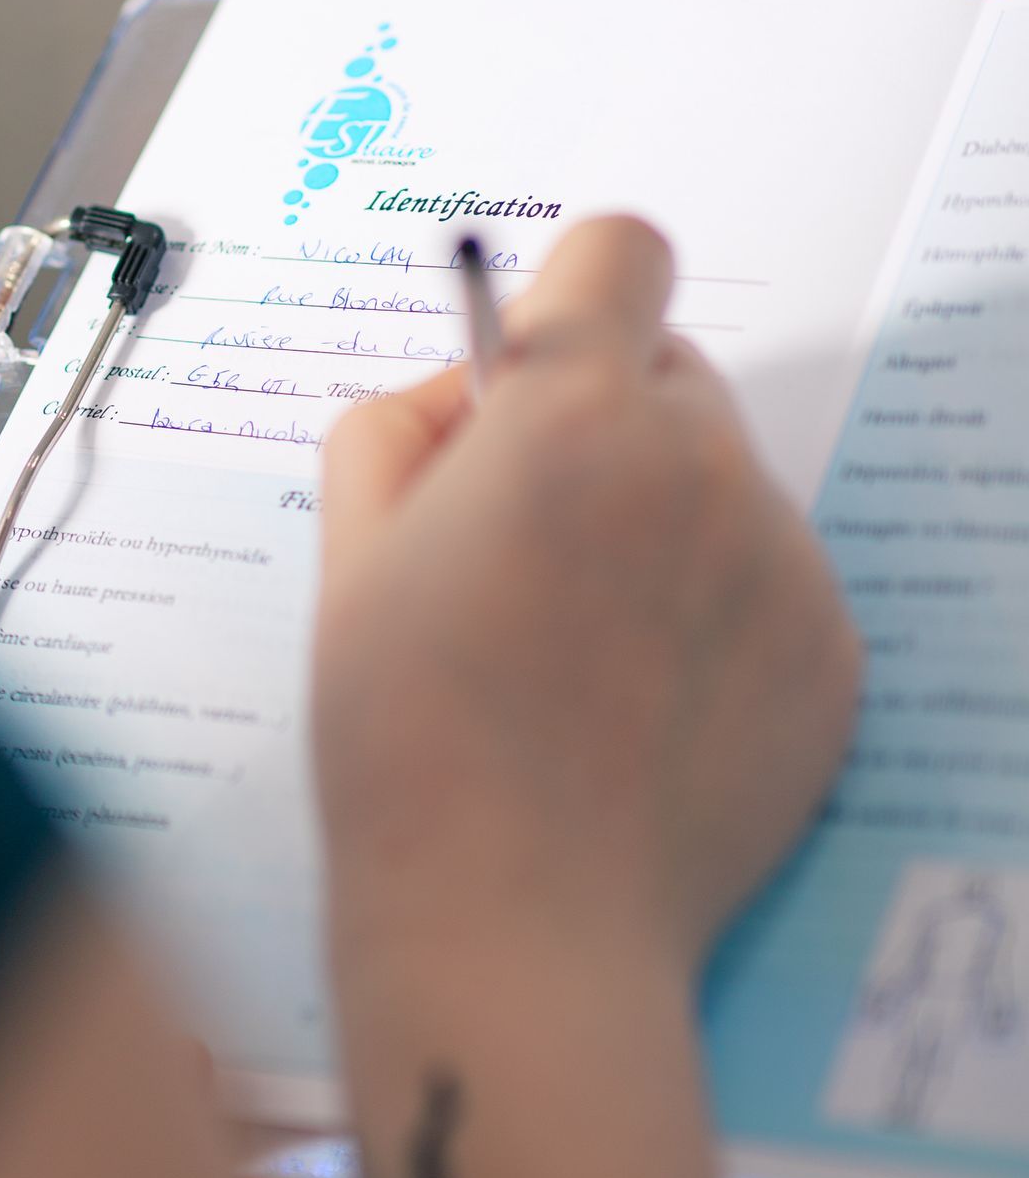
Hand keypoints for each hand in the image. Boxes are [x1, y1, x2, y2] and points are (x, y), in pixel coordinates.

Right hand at [313, 217, 861, 985]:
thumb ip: (399, 424)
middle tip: (527, 537)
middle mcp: (697, 463)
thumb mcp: (347, 548)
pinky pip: (768, 579)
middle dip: (602, 420)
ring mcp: (781, 562)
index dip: (568, 299)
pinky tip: (639, 706)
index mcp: (569, 416)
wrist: (517, 927)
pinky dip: (712, 614)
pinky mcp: (831, 654)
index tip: (530, 378)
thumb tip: (464, 397)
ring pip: (720, 479)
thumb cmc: (407, 738)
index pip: (620, 250)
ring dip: (658, 518)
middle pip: (670, 369)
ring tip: (578, 645)